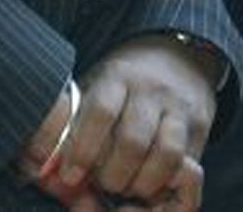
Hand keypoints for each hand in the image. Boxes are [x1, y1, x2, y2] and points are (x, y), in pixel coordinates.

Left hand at [19, 38, 216, 209]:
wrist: (179, 54)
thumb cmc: (124, 82)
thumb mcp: (97, 87)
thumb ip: (75, 122)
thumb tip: (44, 167)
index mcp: (118, 76)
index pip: (101, 111)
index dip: (84, 148)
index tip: (71, 175)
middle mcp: (151, 89)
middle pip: (132, 140)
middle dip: (113, 175)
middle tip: (103, 186)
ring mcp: (178, 105)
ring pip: (165, 153)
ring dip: (142, 181)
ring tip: (128, 187)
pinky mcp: (198, 122)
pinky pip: (185, 159)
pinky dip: (166, 179)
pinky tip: (151, 183)